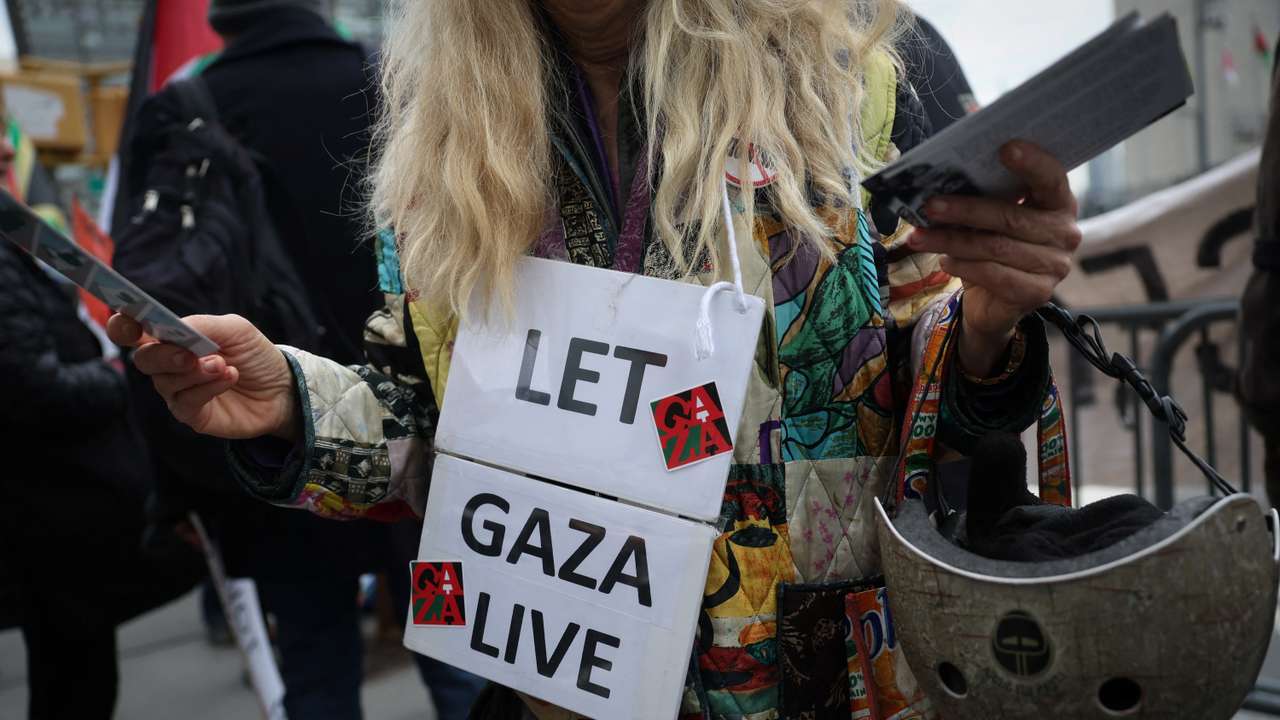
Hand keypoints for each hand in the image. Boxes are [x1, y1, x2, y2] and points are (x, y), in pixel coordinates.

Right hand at [107, 313, 299, 441]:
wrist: (282, 388)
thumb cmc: (254, 355)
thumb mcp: (235, 329)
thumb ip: (202, 324)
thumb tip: (173, 327)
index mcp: (172, 338)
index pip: (133, 331)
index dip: (122, 325)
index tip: (126, 320)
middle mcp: (168, 365)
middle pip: (143, 359)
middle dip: (163, 355)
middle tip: (188, 354)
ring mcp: (177, 391)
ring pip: (165, 381)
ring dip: (195, 371)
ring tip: (223, 365)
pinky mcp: (191, 414)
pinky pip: (186, 401)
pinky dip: (207, 387)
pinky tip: (228, 378)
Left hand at [906, 140, 1080, 374]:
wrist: (994, 303)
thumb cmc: (993, 246)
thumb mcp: (990, 218)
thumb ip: (983, 196)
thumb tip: (941, 176)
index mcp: (1058, 203)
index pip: (1051, 178)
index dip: (1032, 163)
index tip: (1005, 148)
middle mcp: (1065, 233)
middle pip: (1010, 217)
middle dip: (964, 210)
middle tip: (929, 206)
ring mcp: (1055, 265)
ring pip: (995, 247)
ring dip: (951, 241)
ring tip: (919, 237)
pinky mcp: (1037, 292)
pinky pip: (994, 275)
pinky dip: (964, 266)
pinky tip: (944, 261)